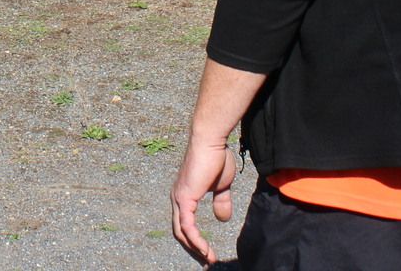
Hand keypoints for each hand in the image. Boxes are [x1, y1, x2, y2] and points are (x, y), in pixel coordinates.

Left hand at [170, 136, 237, 265]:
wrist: (212, 141)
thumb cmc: (216, 157)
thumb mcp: (222, 185)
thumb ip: (221, 201)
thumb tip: (222, 219)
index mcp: (184, 196)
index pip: (184, 224)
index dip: (194, 240)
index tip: (207, 253)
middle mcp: (177, 198)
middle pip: (179, 232)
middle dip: (192, 249)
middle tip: (206, 262)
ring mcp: (179, 198)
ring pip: (181, 232)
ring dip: (195, 248)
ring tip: (208, 260)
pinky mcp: (184, 198)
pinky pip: (186, 226)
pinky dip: (195, 240)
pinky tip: (204, 250)